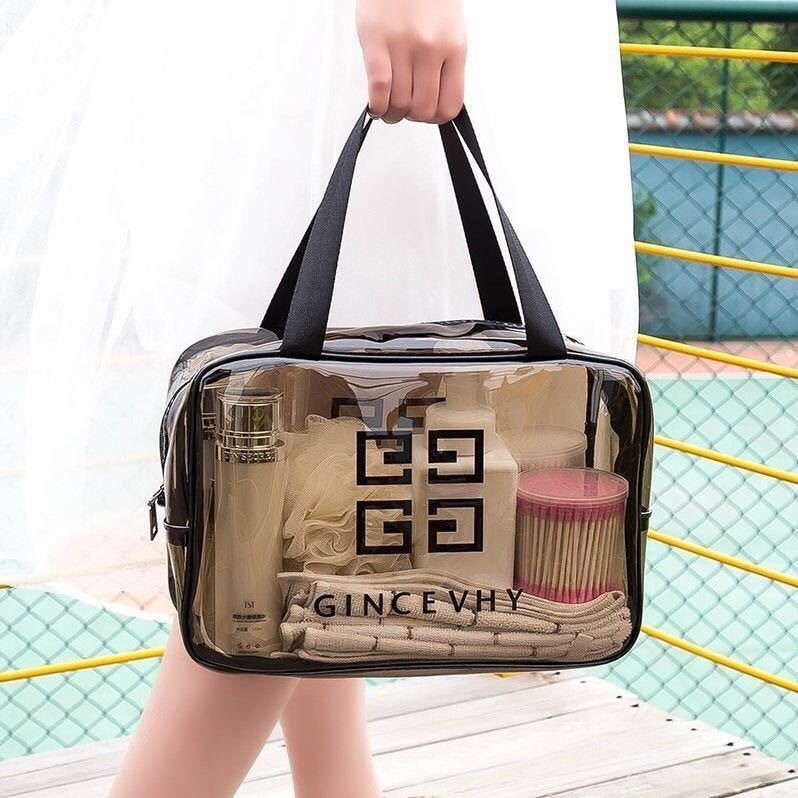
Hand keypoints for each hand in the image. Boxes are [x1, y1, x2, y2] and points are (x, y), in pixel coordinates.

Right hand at [356, 0, 465, 123]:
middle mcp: (431, 49)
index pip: (449, 105)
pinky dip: (376, 106)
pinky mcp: (376, 41)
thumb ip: (444, 63)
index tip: (425, 113)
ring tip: (386, 108)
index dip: (435, 118)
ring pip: (399, 104)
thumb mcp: (449, 28)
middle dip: (410, 117)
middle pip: (422, 109)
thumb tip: (435, 98)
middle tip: (402, 110)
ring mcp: (403, 46)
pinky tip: (375, 104)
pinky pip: (378, 90)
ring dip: (391, 114)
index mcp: (454, 48)